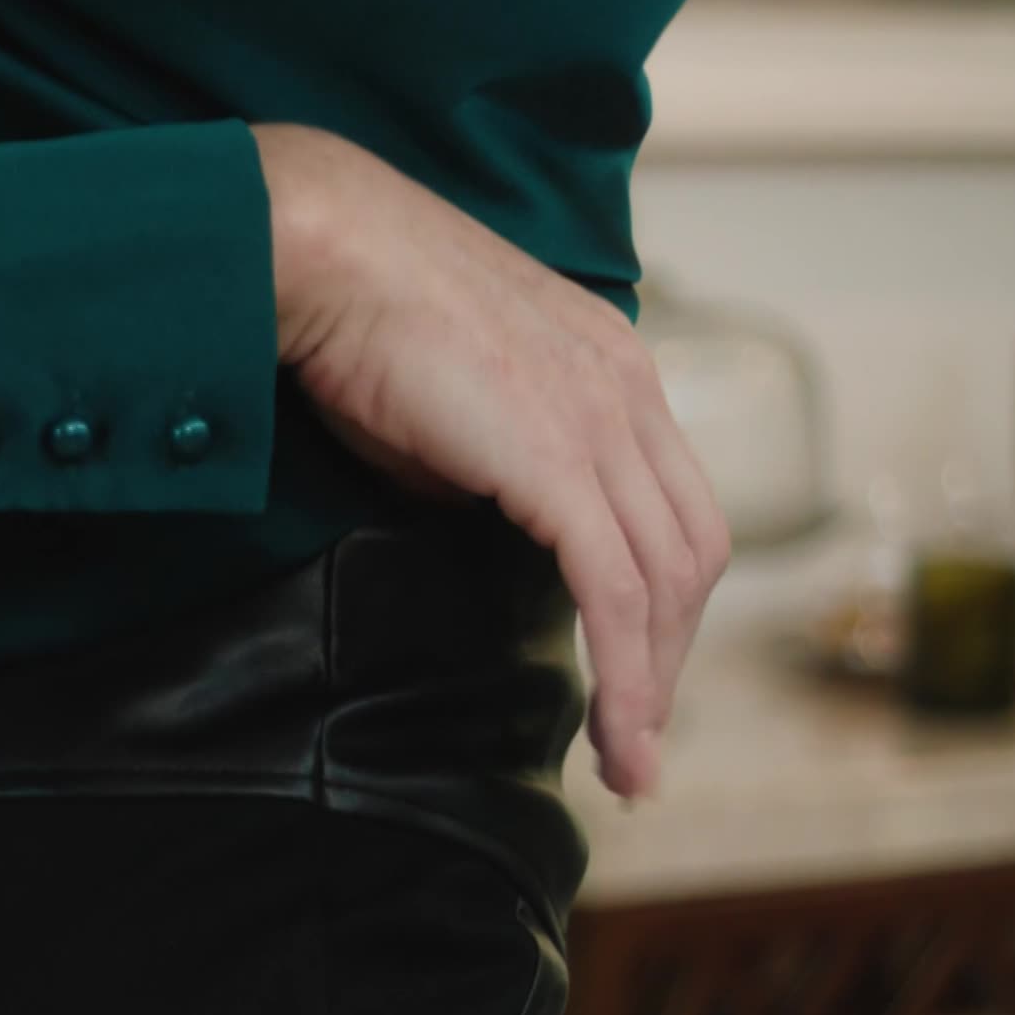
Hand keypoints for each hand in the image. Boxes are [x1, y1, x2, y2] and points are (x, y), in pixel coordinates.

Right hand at [255, 125, 730, 799]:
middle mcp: (628, 391)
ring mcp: (601, 421)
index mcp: (611, 368)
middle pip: (693, 552)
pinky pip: (616, 587)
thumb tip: (480, 509)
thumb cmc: (351, 316)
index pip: (671, 506)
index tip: (632, 676)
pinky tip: (612, 731)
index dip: (662, 602)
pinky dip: (626, 671)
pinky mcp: (558, 459)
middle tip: (636, 743)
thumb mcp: (441, 402)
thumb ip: (484, 461)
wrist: (321, 251)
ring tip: (626, 764)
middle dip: (670, 659)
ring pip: (667, 582)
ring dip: (652, 686)